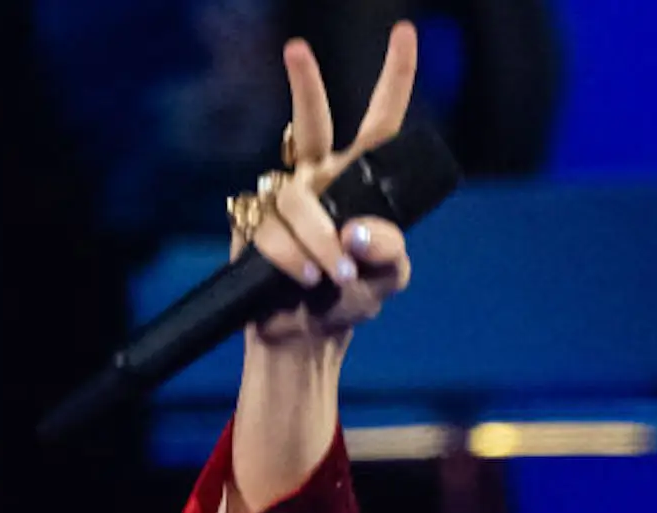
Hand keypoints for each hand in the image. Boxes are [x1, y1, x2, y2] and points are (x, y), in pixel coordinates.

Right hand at [240, 22, 417, 351]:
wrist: (306, 336)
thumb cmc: (352, 299)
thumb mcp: (388, 279)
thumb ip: (388, 253)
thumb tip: (356, 233)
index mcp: (360, 182)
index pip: (381, 123)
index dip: (395, 78)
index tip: (405, 31)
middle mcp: (318, 178)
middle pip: (309, 122)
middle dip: (305, 85)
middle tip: (297, 49)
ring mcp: (282, 198)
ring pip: (294, 197)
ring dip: (314, 239)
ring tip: (329, 276)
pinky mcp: (250, 222)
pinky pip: (267, 228)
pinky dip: (288, 257)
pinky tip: (301, 278)